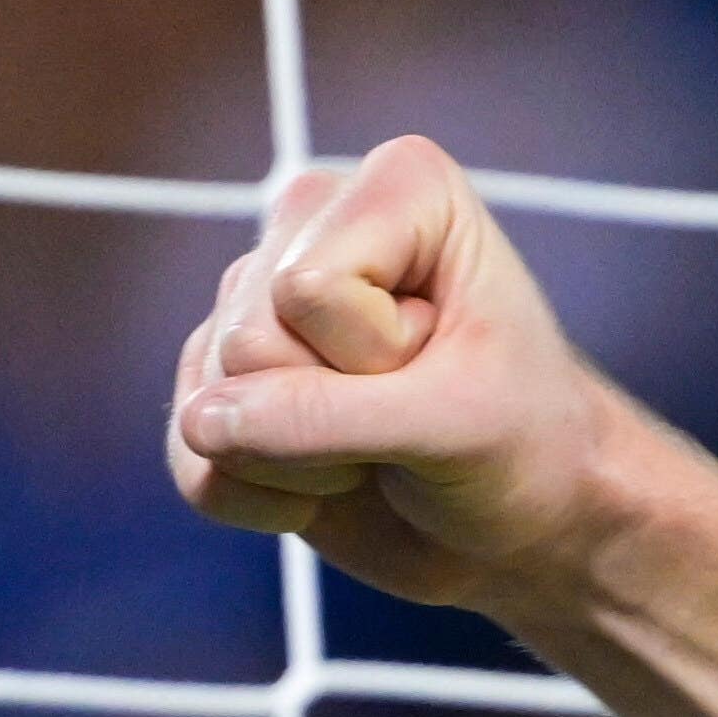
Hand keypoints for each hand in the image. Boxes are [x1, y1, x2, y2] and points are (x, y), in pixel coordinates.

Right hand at [167, 134, 633, 621]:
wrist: (525, 528)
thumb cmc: (523, 450)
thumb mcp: (453, 427)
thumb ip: (326, 417)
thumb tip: (198, 422)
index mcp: (398, 188)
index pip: (311, 289)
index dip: (379, 358)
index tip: (448, 365)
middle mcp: (311, 224)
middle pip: (251, 342)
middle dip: (340, 413)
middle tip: (414, 416)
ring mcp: (255, 302)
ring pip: (214, 400)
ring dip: (306, 464)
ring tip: (380, 446)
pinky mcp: (219, 381)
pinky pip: (191, 458)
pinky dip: (265, 500)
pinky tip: (331, 483)